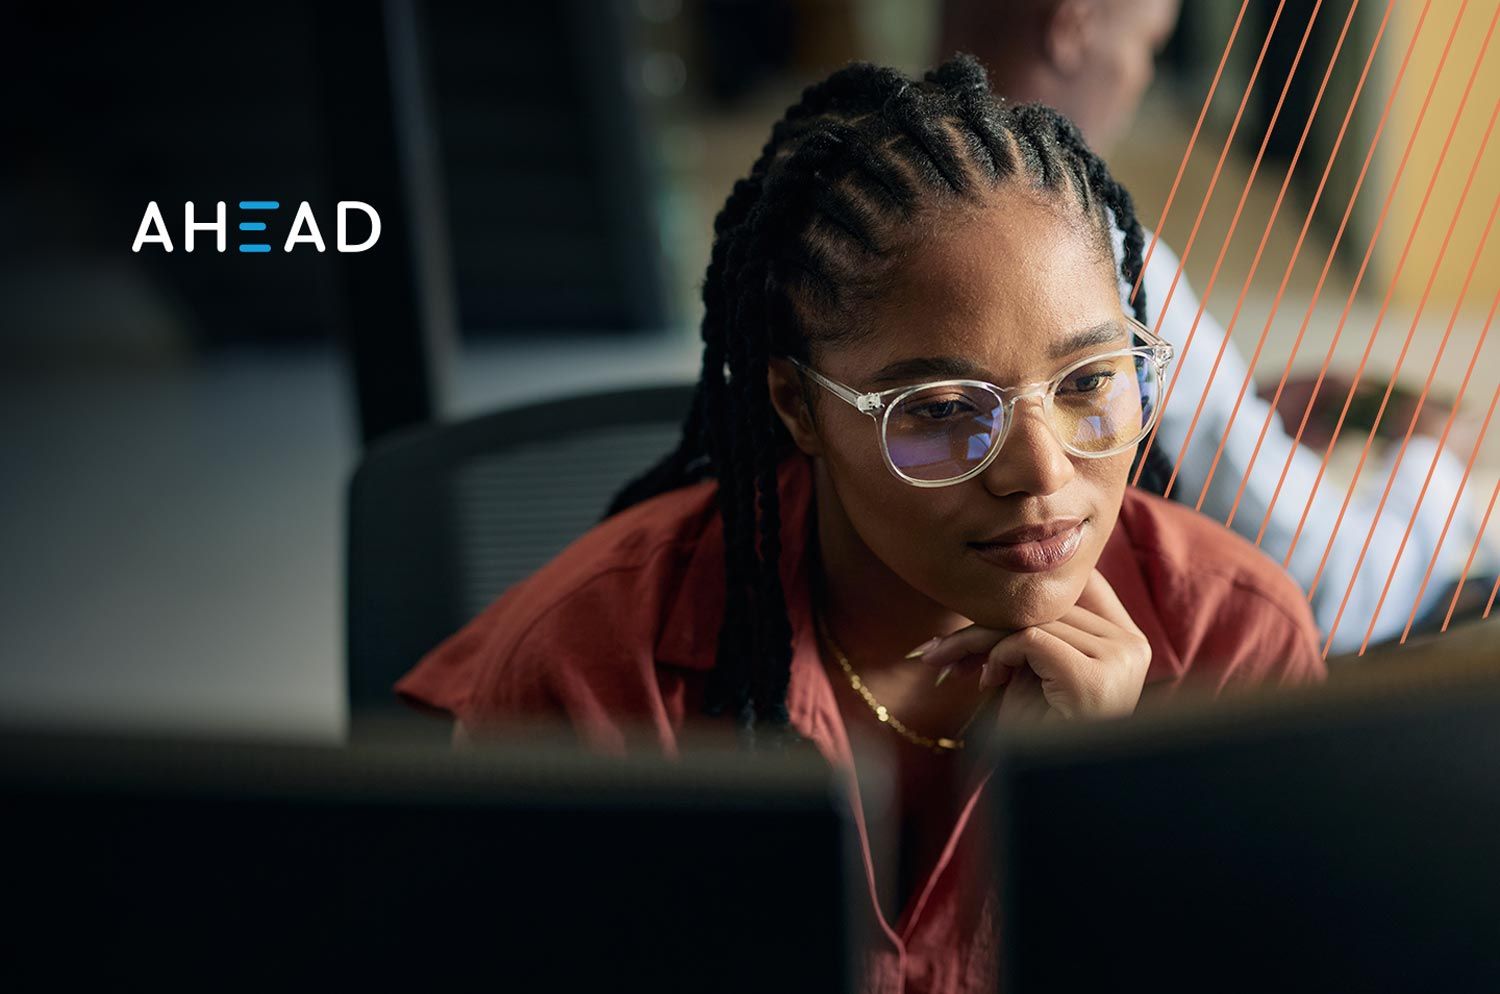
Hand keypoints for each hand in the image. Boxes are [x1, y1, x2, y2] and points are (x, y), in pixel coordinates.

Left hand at [913, 570, 1150, 719]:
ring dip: (982, 641)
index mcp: (1129, 642)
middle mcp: (1132, 645)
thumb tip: (988, 587)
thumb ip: (1031, 632)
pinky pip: (1029, 640)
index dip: (1029, 590)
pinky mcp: (1093, 675)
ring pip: (1033, 619)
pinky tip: (990, 682)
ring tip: (957, 666)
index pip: (1082, 583)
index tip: (981, 607)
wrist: (1056, 794)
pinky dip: (999, 657)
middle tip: (939, 644)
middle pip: (1050, 602)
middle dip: (987, 620)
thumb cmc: (1041, 737)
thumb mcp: (1037, 673)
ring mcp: (1119, 658)